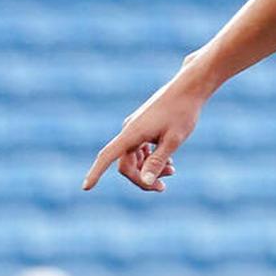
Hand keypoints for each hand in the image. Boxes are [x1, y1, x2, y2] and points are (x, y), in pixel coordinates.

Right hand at [82, 79, 203, 192]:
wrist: (189, 87)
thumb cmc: (183, 112)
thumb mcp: (173, 140)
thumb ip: (157, 161)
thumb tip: (145, 181)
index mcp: (132, 133)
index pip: (107, 156)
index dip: (95, 173)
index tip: (85, 188)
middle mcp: (129, 130)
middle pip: (126, 164)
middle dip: (142, 178)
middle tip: (162, 188)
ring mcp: (135, 127)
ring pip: (135, 157)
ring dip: (149, 168)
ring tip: (172, 171)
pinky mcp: (143, 125)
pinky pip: (140, 148)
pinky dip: (151, 157)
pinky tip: (168, 162)